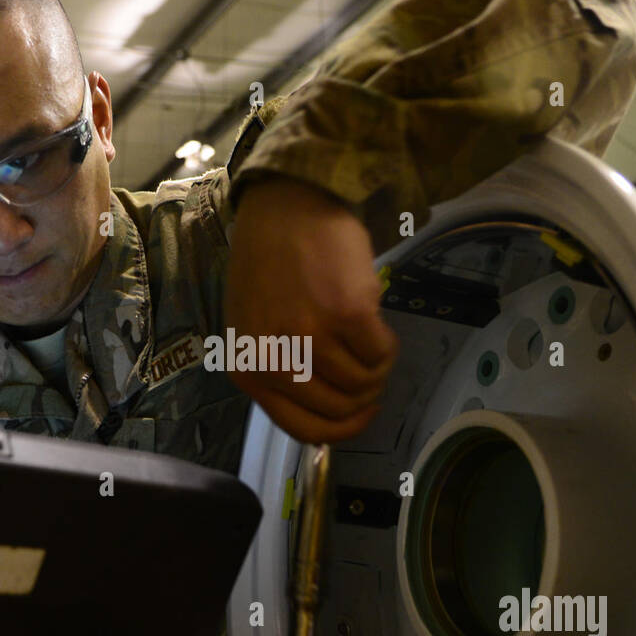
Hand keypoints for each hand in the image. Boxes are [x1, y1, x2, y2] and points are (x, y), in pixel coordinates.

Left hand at [225, 177, 398, 442]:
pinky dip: (387, 345)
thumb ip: (278, 368)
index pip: (302, 427)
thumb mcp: (253, 326)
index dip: (340, 430)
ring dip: (377, 368)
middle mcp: (274, 359)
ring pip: (363, 383)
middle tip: (371, 369)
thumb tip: (326, 410)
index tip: (360, 413)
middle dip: (365, 396)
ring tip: (370, 340)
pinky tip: (376, 323)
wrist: (286, 205)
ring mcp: (310, 336)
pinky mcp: (346, 313)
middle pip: (339, 409)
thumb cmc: (270, 263)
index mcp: (248, 369)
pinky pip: (381, 354)